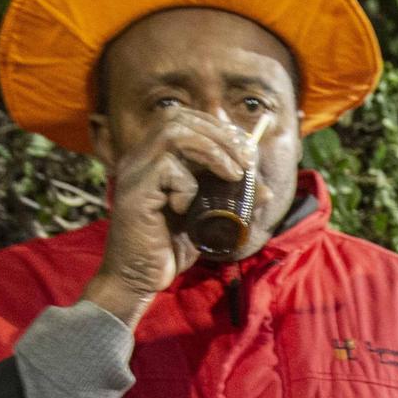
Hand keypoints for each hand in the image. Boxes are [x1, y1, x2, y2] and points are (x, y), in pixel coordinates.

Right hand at [82, 109, 262, 326]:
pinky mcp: (133, 191)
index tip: (245, 150)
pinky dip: (187, 185)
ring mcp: (134, 171)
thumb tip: (264, 190)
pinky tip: (186, 208)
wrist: (138, 279)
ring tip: (232, 175)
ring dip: (212, 150)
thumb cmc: (169, 248)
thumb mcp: (206, 218)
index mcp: (154, 157)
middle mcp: (140, 157)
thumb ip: (230, 200)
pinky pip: (167, 168)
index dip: (218, 128)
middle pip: (179, 118)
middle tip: (245, 162)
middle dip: (220, 135)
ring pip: (174, 133)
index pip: (184, 119)